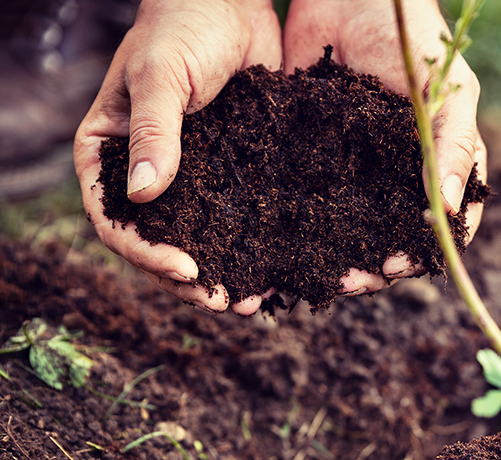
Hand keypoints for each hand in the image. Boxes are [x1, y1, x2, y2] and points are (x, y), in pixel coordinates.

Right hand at [73, 0, 281, 314]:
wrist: (229, 3)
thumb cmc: (181, 28)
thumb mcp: (159, 78)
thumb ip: (153, 133)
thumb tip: (146, 195)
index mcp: (111, 154)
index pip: (116, 219)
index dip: (146, 252)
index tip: (187, 270)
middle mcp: (149, 171)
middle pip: (159, 240)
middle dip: (189, 278)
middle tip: (226, 302)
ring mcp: (192, 173)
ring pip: (201, 235)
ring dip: (225, 269)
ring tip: (255, 300)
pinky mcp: (232, 167)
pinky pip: (239, 212)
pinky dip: (254, 241)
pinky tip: (279, 264)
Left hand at [283, 0, 486, 295]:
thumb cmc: (415, 39)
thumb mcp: (449, 92)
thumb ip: (455, 146)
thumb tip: (451, 208)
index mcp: (439, 163)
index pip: (442, 223)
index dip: (424, 252)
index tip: (397, 266)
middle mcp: (398, 174)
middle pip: (393, 236)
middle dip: (375, 267)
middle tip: (349, 282)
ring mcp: (356, 167)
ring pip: (350, 226)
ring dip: (338, 256)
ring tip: (318, 278)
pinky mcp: (314, 154)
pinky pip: (308, 196)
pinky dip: (299, 225)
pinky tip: (281, 245)